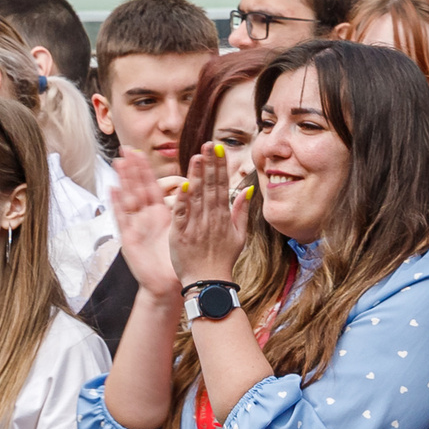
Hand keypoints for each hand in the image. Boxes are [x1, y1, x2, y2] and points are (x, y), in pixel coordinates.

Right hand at [106, 151, 178, 300]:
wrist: (168, 284)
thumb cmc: (177, 260)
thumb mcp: (184, 231)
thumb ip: (188, 211)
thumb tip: (197, 192)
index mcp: (160, 215)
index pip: (152, 187)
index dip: (145, 170)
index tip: (140, 152)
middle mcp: (146, 218)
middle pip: (137, 188)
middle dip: (132, 169)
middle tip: (126, 148)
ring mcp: (136, 228)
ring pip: (128, 199)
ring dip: (123, 181)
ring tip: (118, 162)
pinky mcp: (129, 240)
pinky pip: (122, 220)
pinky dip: (117, 205)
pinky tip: (112, 190)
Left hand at [168, 143, 249, 288]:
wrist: (208, 283)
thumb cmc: (222, 260)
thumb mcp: (239, 236)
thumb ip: (241, 212)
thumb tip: (247, 190)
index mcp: (223, 217)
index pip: (221, 186)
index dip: (219, 166)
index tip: (217, 149)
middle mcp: (211, 219)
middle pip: (210, 187)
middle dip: (209, 165)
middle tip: (207, 144)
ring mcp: (196, 227)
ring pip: (197, 198)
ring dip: (197, 176)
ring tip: (196, 157)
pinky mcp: (181, 236)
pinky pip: (182, 216)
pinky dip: (182, 201)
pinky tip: (183, 185)